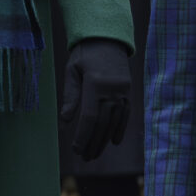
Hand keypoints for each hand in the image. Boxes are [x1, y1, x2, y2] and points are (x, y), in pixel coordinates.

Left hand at [59, 38, 134, 157]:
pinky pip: (126, 114)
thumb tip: (66, 120)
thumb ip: (71, 95)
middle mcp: (112, 89)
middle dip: (93, 142)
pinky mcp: (128, 91)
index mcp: (95, 84)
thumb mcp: (72, 71)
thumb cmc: (84, 55)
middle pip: (103, 123)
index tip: (76, 149)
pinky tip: (113, 142)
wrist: (107, 39)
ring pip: (114, 122)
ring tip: (95, 153)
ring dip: (104, 140)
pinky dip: (120, 129)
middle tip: (84, 157)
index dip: (83, 136)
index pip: (90, 117)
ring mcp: (123, 91)